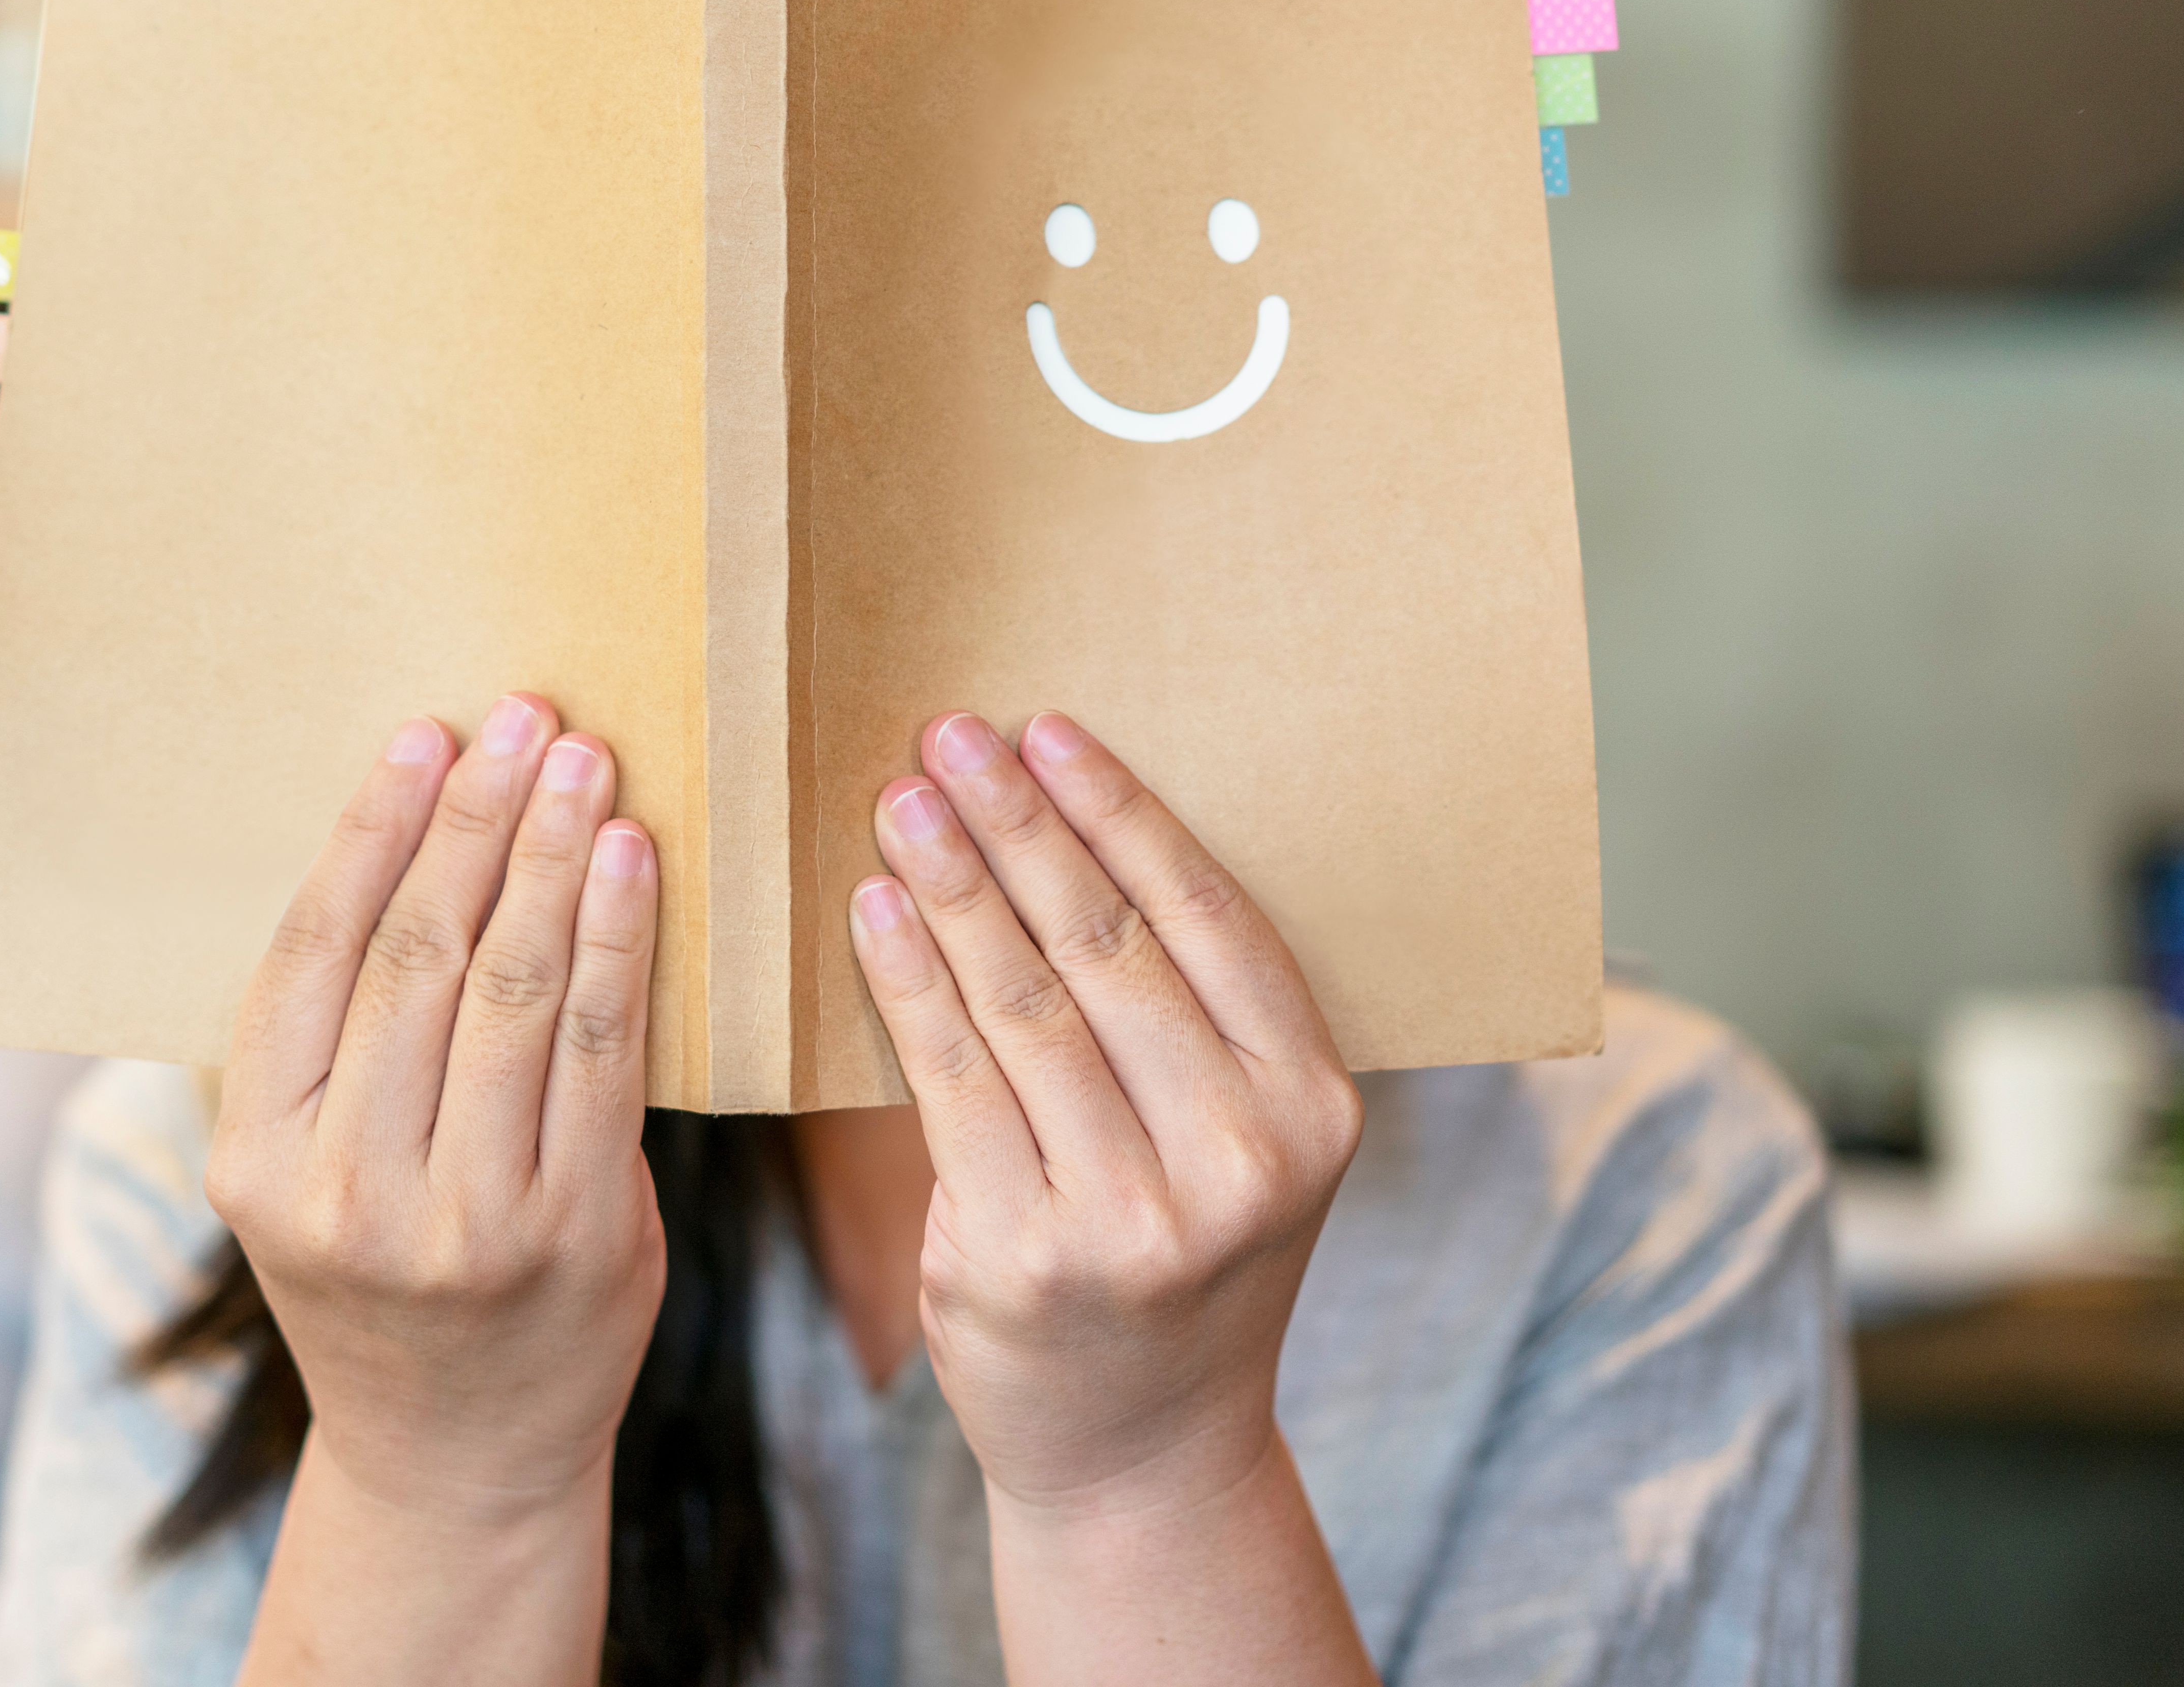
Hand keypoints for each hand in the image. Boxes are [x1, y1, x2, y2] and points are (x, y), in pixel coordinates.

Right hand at [206, 695, 664, 1532]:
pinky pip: (607, 1055)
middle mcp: (352, 1192)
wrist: (456, 1459)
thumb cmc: (381, 1281)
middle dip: (476, 820)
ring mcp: (470, 1221)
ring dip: (553, 859)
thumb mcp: (305, 1176)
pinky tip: (630, 864)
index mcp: (258, 1164)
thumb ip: (335, 1045)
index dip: (371, 832)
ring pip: (516, 992)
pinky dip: (622, 944)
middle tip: (523, 719)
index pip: (313, 956)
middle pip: (418, 958)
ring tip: (585, 765)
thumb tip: (402, 844)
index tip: (423, 736)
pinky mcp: (580, 1232)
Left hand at [850, 710, 1363, 1523]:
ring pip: (1022, 1004)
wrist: (1143, 1454)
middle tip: (951, 734)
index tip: (1047, 728)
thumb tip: (1070, 832)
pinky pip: (950, 1081)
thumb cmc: (1179, 1259)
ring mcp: (1132, 1216)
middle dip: (1022, 825)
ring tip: (900, 800)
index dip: (1121, 812)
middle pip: (1109, 947)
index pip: (1208, 920)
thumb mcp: (1238, 1145)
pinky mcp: (1022, 1255)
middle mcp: (1239, 1159)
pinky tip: (873, 911)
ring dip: (954, 885)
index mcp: (1310, 1107)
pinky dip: (907, 981)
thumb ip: (1189, 1022)